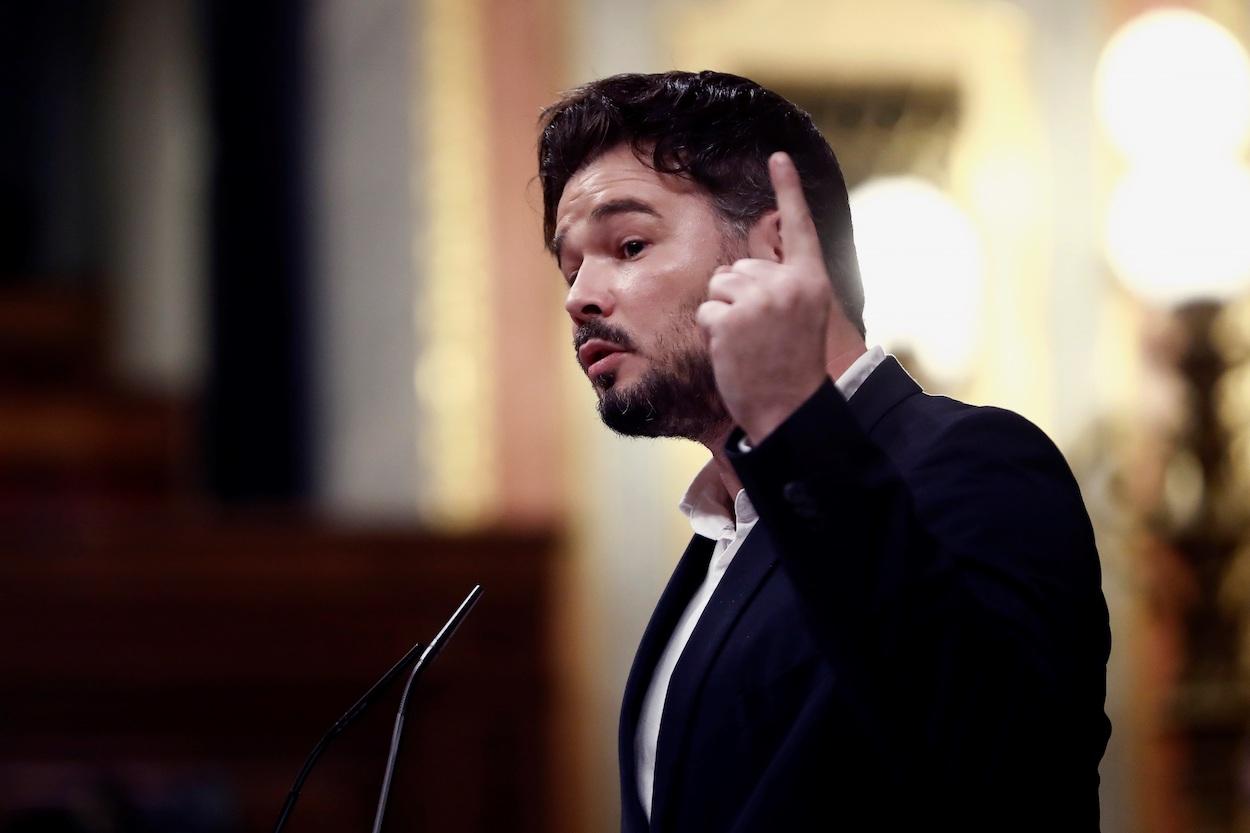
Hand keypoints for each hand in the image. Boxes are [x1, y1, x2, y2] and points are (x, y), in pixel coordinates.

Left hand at [696, 152, 833, 444]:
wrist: (789, 408)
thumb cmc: (791, 364)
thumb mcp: (801, 315)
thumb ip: (781, 285)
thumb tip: (744, 267)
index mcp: (810, 281)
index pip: (799, 227)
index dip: (789, 189)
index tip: (779, 155)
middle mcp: (786, 284)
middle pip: (738, 268)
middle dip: (738, 296)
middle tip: (761, 333)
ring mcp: (757, 301)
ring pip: (718, 286)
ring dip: (724, 313)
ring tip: (748, 342)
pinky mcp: (729, 319)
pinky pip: (706, 311)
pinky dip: (712, 331)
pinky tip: (734, 351)